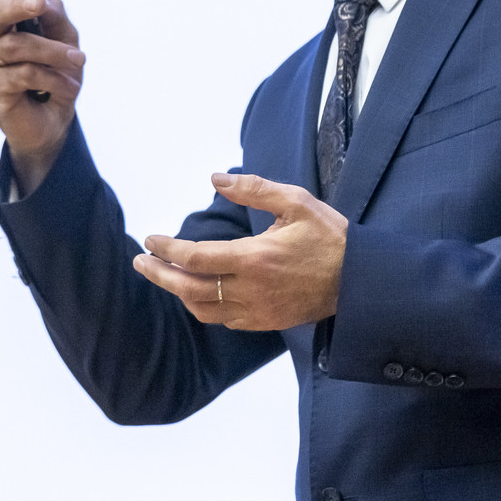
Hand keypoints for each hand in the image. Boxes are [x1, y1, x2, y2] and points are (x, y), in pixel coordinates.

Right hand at [0, 0, 85, 190]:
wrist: (56, 121)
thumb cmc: (58, 76)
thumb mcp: (66, 39)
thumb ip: (55, 16)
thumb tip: (43, 3)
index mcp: (4, 20)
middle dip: (21, 5)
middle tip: (41, 6)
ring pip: (20, 45)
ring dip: (56, 54)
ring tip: (75, 64)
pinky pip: (27, 73)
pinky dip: (54, 79)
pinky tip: (63, 89)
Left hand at [132, 172, 348, 330]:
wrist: (360, 281)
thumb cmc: (329, 236)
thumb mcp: (296, 201)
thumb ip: (254, 189)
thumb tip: (215, 178)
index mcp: (255, 258)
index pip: (195, 258)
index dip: (166, 249)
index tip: (150, 238)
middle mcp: (251, 289)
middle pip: (189, 288)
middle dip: (159, 274)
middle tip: (140, 261)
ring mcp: (258, 311)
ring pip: (203, 309)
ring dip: (178, 292)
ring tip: (164, 274)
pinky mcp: (265, 322)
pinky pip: (224, 320)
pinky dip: (204, 306)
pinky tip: (197, 291)